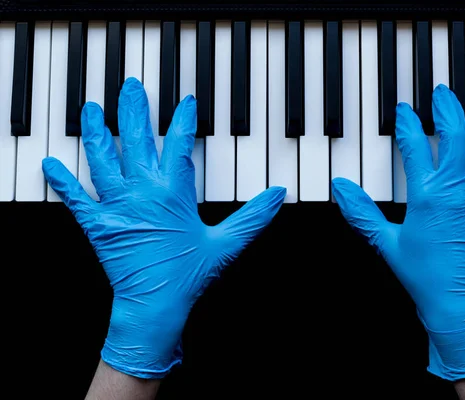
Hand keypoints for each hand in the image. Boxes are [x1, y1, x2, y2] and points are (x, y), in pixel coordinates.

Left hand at [42, 77, 285, 378]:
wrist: (155, 305)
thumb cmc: (188, 275)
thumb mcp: (227, 244)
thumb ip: (254, 217)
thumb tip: (277, 195)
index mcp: (172, 194)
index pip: (178, 144)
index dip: (183, 119)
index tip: (186, 100)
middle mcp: (141, 193)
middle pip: (134, 140)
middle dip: (133, 109)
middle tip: (130, 86)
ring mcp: (116, 207)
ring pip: (102, 159)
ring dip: (95, 132)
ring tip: (91, 109)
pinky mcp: (98, 225)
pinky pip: (76, 199)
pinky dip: (62, 181)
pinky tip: (51, 164)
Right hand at [332, 84, 464, 380]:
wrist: (457, 302)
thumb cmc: (423, 274)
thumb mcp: (385, 241)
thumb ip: (360, 211)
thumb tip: (340, 188)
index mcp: (426, 194)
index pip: (415, 146)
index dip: (408, 124)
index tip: (405, 111)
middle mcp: (456, 190)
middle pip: (454, 137)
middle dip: (448, 110)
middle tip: (444, 94)